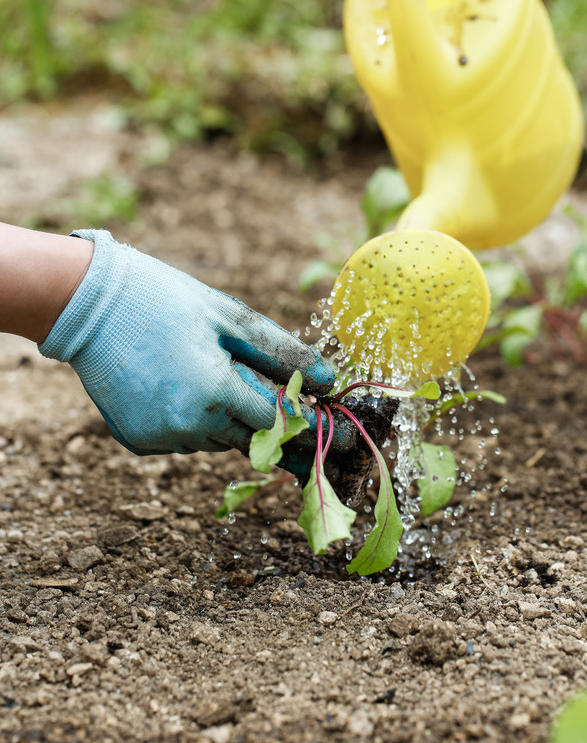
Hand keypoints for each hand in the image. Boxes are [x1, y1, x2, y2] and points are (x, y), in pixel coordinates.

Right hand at [39, 230, 340, 464]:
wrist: (87, 305)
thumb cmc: (164, 300)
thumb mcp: (229, 318)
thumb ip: (281, 353)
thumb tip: (326, 381)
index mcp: (215, 393)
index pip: (280, 424)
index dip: (309, 424)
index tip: (342, 436)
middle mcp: (188, 426)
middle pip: (250, 436)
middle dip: (263, 416)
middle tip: (262, 387)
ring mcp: (160, 438)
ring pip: (217, 440)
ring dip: (226, 418)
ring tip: (202, 370)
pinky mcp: (139, 442)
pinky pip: (184, 439)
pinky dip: (192, 420)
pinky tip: (177, 384)